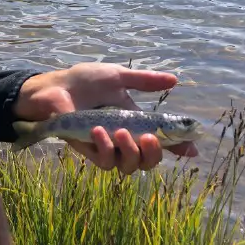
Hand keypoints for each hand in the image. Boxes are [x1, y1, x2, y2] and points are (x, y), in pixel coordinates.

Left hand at [14, 62, 198, 174]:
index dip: (178, 147)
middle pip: (148, 161)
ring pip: (129, 166)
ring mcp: (106, 147)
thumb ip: (144, 81)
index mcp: (133, 121)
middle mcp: (123, 138)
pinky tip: (99, 131)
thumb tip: (174, 80)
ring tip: (120, 131)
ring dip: (129, 151)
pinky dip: (106, 148)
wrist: (53, 87)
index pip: (161, 139)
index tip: (191, 149)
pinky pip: (106, 162)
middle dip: (154, 154)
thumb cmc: (83, 81)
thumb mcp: (117, 77)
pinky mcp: (89, 152)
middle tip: (149, 138)